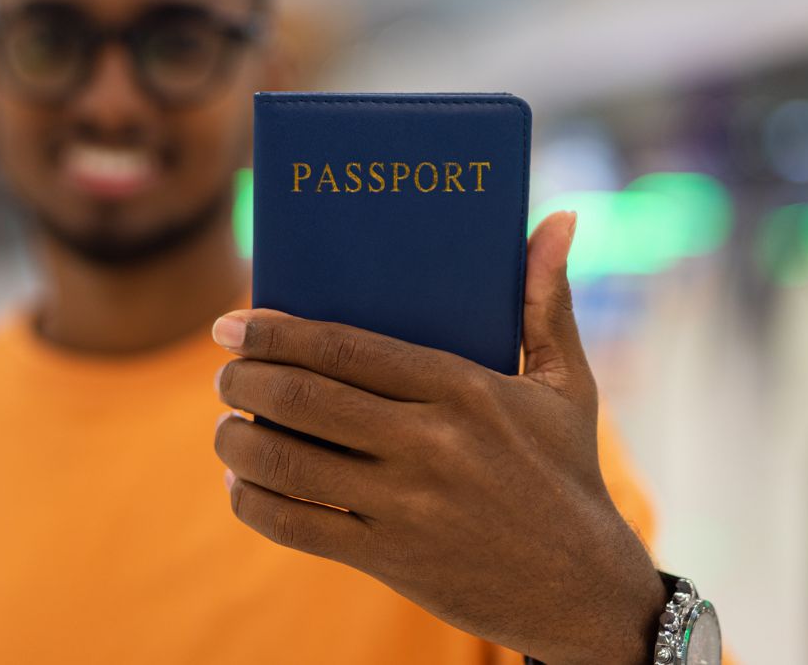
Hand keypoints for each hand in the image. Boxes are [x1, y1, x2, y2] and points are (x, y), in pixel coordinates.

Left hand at [211, 211, 664, 664]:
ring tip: (226, 425)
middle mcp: (431, 444)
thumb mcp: (567, 385)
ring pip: (286, 462)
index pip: (344, 347)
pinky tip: (243, 482)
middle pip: (302, 397)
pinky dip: (252, 501)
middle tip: (224, 370)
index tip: (232, 323)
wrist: (583, 590)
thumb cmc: (565, 472)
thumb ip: (546, 301)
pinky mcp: (388, 558)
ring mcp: (406, 505)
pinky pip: (293, 525)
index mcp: (463, 389)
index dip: (275, 332)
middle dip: (243, 378)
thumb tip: (556, 217)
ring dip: (235, 438)